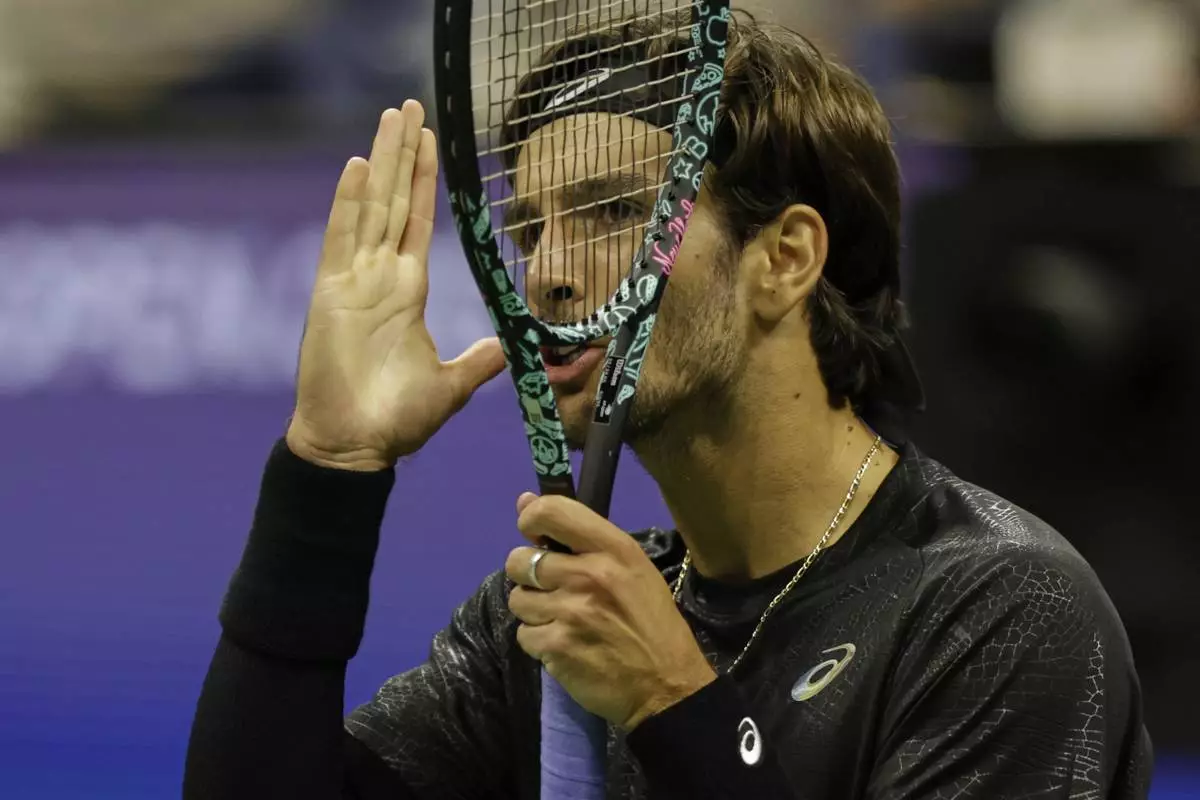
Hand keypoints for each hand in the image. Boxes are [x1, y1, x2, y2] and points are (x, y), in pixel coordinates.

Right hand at [287, 101, 504, 469]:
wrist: (356, 446)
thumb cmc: (396, 420)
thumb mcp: (451, 385)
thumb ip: (479, 361)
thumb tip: (511, 347)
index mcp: (406, 292)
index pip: (418, 222)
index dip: (424, 179)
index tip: (430, 139)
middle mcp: (378, 277)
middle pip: (395, 201)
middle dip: (404, 153)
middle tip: (411, 105)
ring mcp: (352, 281)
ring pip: (371, 206)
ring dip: (383, 160)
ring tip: (392, 116)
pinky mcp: (329, 294)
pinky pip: (341, 238)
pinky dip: (349, 201)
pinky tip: (359, 164)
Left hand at [505, 494, 716, 730]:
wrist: (667, 684)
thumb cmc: (650, 620)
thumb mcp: (631, 567)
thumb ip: (579, 534)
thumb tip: (523, 501)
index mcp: (613, 549)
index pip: (551, 512)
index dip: (531, 519)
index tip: (534, 534)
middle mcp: (589, 575)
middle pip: (520, 560)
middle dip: (528, 575)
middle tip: (553, 589)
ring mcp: (571, 612)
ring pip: (517, 599)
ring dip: (534, 611)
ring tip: (562, 620)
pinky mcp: (556, 647)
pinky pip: (523, 635)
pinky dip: (539, 641)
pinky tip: (564, 644)